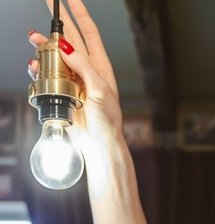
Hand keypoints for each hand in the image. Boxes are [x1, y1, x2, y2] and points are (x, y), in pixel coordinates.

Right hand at [28, 0, 123, 154]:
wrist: (98, 144)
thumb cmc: (107, 120)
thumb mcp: (100, 90)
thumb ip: (84, 66)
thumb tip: (66, 46)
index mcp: (99, 65)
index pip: (89, 31)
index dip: (80, 12)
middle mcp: (85, 70)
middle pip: (68, 38)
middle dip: (56, 22)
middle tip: (46, 4)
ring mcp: (72, 80)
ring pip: (54, 56)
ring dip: (43, 47)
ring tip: (33, 40)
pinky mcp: (61, 92)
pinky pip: (46, 75)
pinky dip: (38, 69)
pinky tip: (35, 67)